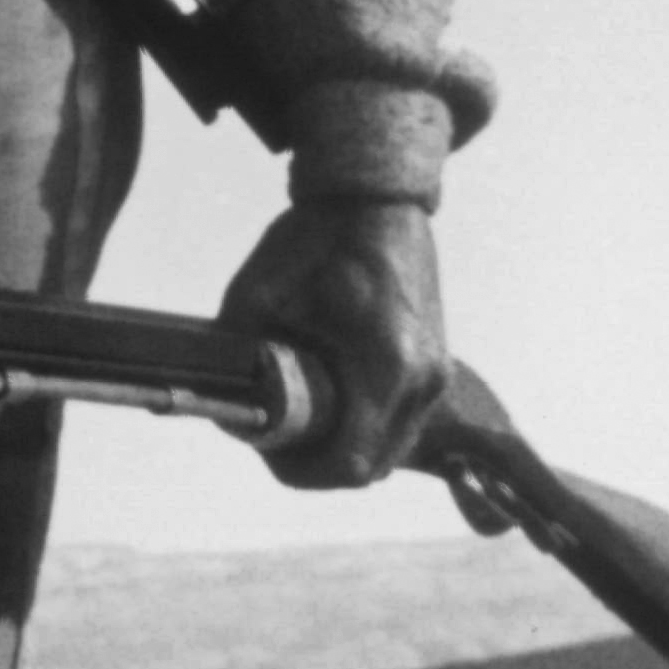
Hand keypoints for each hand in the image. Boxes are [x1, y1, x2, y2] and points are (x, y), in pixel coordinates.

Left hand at [216, 188, 447, 489]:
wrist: (375, 196)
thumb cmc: (314, 239)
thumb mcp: (255, 298)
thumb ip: (240, 364)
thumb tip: (229, 417)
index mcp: (386, 364)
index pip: (352, 462)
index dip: (303, 472)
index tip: (268, 454)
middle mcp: (424, 377)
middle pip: (374, 465)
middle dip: (320, 464)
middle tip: (276, 440)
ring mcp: (439, 371)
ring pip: (392, 447)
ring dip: (347, 446)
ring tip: (300, 419)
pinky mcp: (439, 362)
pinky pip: (403, 420)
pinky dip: (367, 425)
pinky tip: (331, 399)